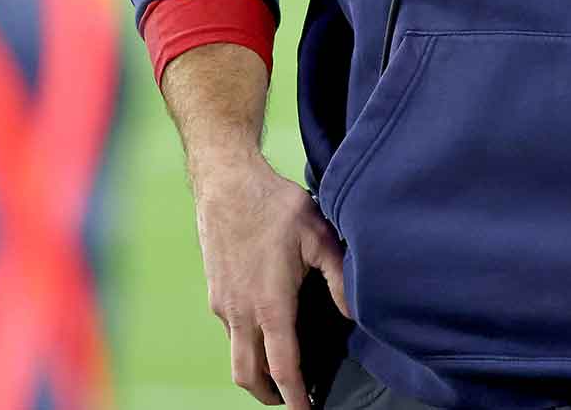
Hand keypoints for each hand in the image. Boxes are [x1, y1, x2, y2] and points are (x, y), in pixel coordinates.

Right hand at [191, 154, 350, 408]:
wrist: (226, 182)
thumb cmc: (275, 205)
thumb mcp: (319, 236)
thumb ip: (340, 278)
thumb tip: (355, 313)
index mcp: (270, 305)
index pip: (282, 368)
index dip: (296, 397)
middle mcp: (240, 312)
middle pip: (248, 375)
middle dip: (269, 396)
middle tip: (293, 400)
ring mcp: (223, 303)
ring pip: (236, 355)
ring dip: (256, 371)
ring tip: (281, 371)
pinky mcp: (215, 291)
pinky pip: (230, 331)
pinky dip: (247, 344)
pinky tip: (266, 329)